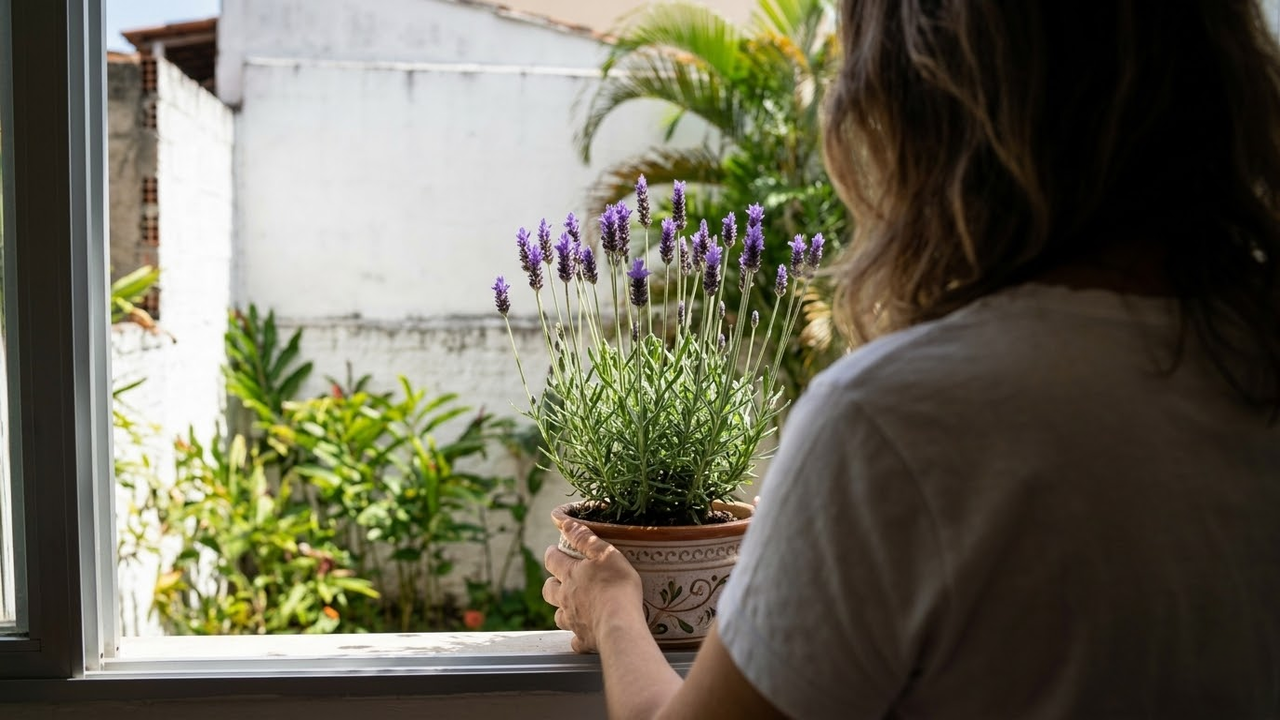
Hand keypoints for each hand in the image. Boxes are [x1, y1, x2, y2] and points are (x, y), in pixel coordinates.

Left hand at [543, 519, 643, 652]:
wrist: (620, 624)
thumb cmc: (616, 586)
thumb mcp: (605, 553)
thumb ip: (585, 537)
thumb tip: (563, 522)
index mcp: (571, 575)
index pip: (553, 560)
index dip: (551, 554)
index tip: (552, 550)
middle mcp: (566, 598)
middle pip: (549, 590)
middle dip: (551, 583)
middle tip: (557, 579)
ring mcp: (573, 620)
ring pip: (558, 615)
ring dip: (561, 610)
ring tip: (570, 607)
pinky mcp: (584, 639)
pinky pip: (576, 640)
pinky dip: (578, 637)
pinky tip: (583, 635)